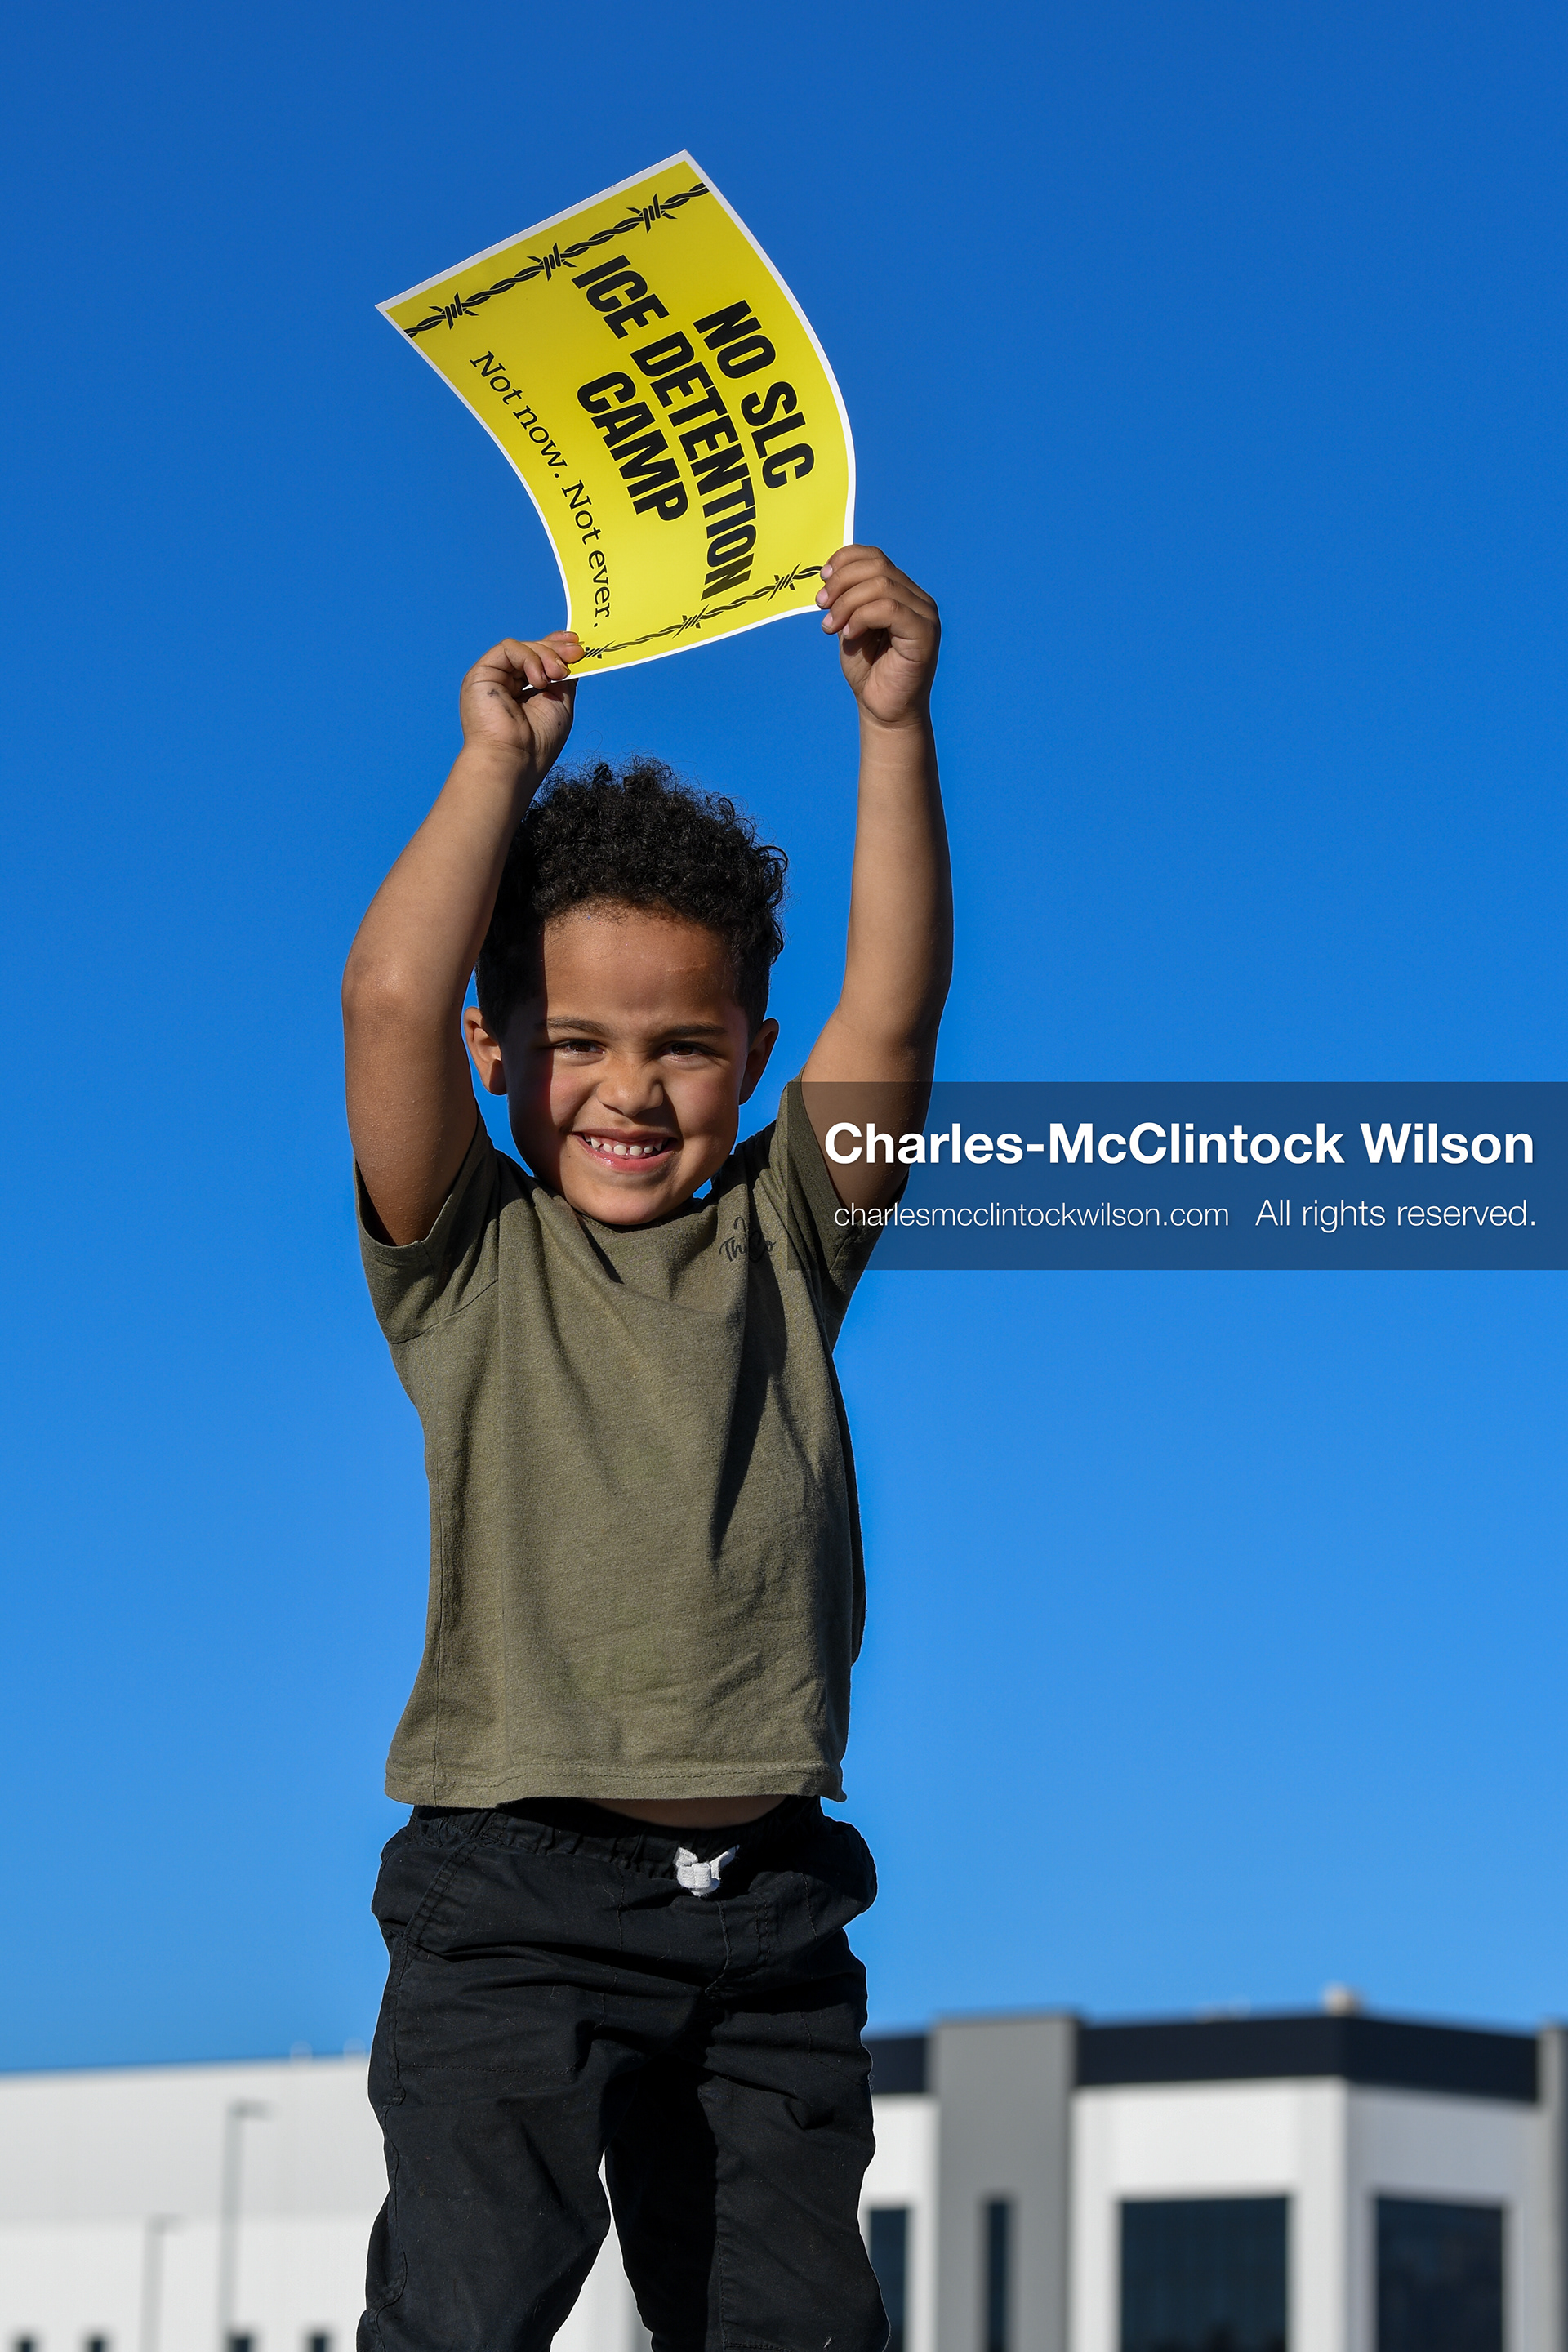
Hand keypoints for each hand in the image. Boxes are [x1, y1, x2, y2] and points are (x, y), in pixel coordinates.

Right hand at [458, 632, 580, 779]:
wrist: (514, 759)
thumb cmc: (538, 741)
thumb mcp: (561, 703)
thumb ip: (564, 678)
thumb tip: (571, 655)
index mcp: (522, 693)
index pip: (538, 660)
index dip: (556, 646)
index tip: (576, 643)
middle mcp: (505, 683)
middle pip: (532, 650)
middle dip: (556, 648)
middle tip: (576, 654)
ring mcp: (493, 678)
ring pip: (522, 648)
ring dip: (546, 656)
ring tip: (557, 675)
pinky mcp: (481, 673)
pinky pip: (509, 648)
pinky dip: (529, 659)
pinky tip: (539, 680)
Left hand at [816, 548, 938, 727]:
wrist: (884, 712)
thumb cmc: (868, 672)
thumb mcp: (850, 627)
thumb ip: (847, 601)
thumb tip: (829, 574)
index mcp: (902, 593)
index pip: (875, 557)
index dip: (845, 560)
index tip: (821, 580)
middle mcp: (918, 600)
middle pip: (877, 567)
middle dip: (841, 582)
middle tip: (821, 606)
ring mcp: (925, 615)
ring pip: (881, 585)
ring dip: (847, 603)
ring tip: (830, 626)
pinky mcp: (924, 634)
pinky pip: (890, 609)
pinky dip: (862, 617)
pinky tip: (849, 635)